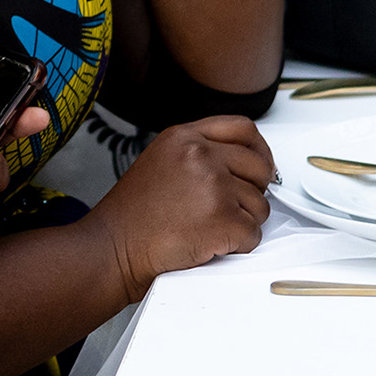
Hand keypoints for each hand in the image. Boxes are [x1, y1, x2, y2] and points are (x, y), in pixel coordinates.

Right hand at [83, 115, 273, 303]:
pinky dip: (237, 245)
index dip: (258, 150)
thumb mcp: (160, 161)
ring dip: (241, 221)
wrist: (115, 247)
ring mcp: (214, 186)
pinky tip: (208, 242)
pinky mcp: (225, 219)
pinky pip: (254, 234)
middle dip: (251, 191)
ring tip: (205, 226)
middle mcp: (200, 155)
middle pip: (259, 167)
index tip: (259, 166)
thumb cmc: (133, 214)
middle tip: (226, 206)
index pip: (242, 129)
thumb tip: (240, 164)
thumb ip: (198, 153)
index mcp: (183, 137)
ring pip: (260, 205)